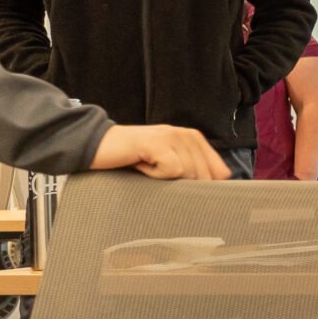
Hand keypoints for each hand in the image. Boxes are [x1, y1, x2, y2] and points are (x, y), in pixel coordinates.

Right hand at [91, 124, 230, 180]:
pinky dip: (155, 174)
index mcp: (193, 138)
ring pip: (188, 173)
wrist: (97, 145)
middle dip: (182, 182)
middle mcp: (186, 134)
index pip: (219, 170)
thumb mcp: (168, 162)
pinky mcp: (157, 143)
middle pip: (204, 175)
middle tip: (157, 172)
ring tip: (147, 166)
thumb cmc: (133, 158)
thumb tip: (220, 184)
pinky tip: (141, 164)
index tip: (181, 184)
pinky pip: (171, 170)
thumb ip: (193, 169)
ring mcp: (172, 137)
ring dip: (164, 177)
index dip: (205, 184)